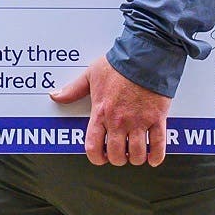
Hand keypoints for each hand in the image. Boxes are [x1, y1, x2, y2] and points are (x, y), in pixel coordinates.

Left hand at [51, 56, 171, 166]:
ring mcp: (139, 121)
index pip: (93, 147)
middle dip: (117, 158)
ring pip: (136, 154)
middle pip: (116, 155)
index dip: (96, 158)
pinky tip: (153, 158)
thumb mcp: (90, 75)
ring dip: (135, 158)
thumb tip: (56, 96)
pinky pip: (158, 145)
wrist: (145, 56)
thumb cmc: (119, 64)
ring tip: (135, 154)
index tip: (100, 157)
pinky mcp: (157, 118)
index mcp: (101, 112)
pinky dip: (156, 156)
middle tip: (120, 154)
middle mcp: (119, 121)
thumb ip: (73, 89)